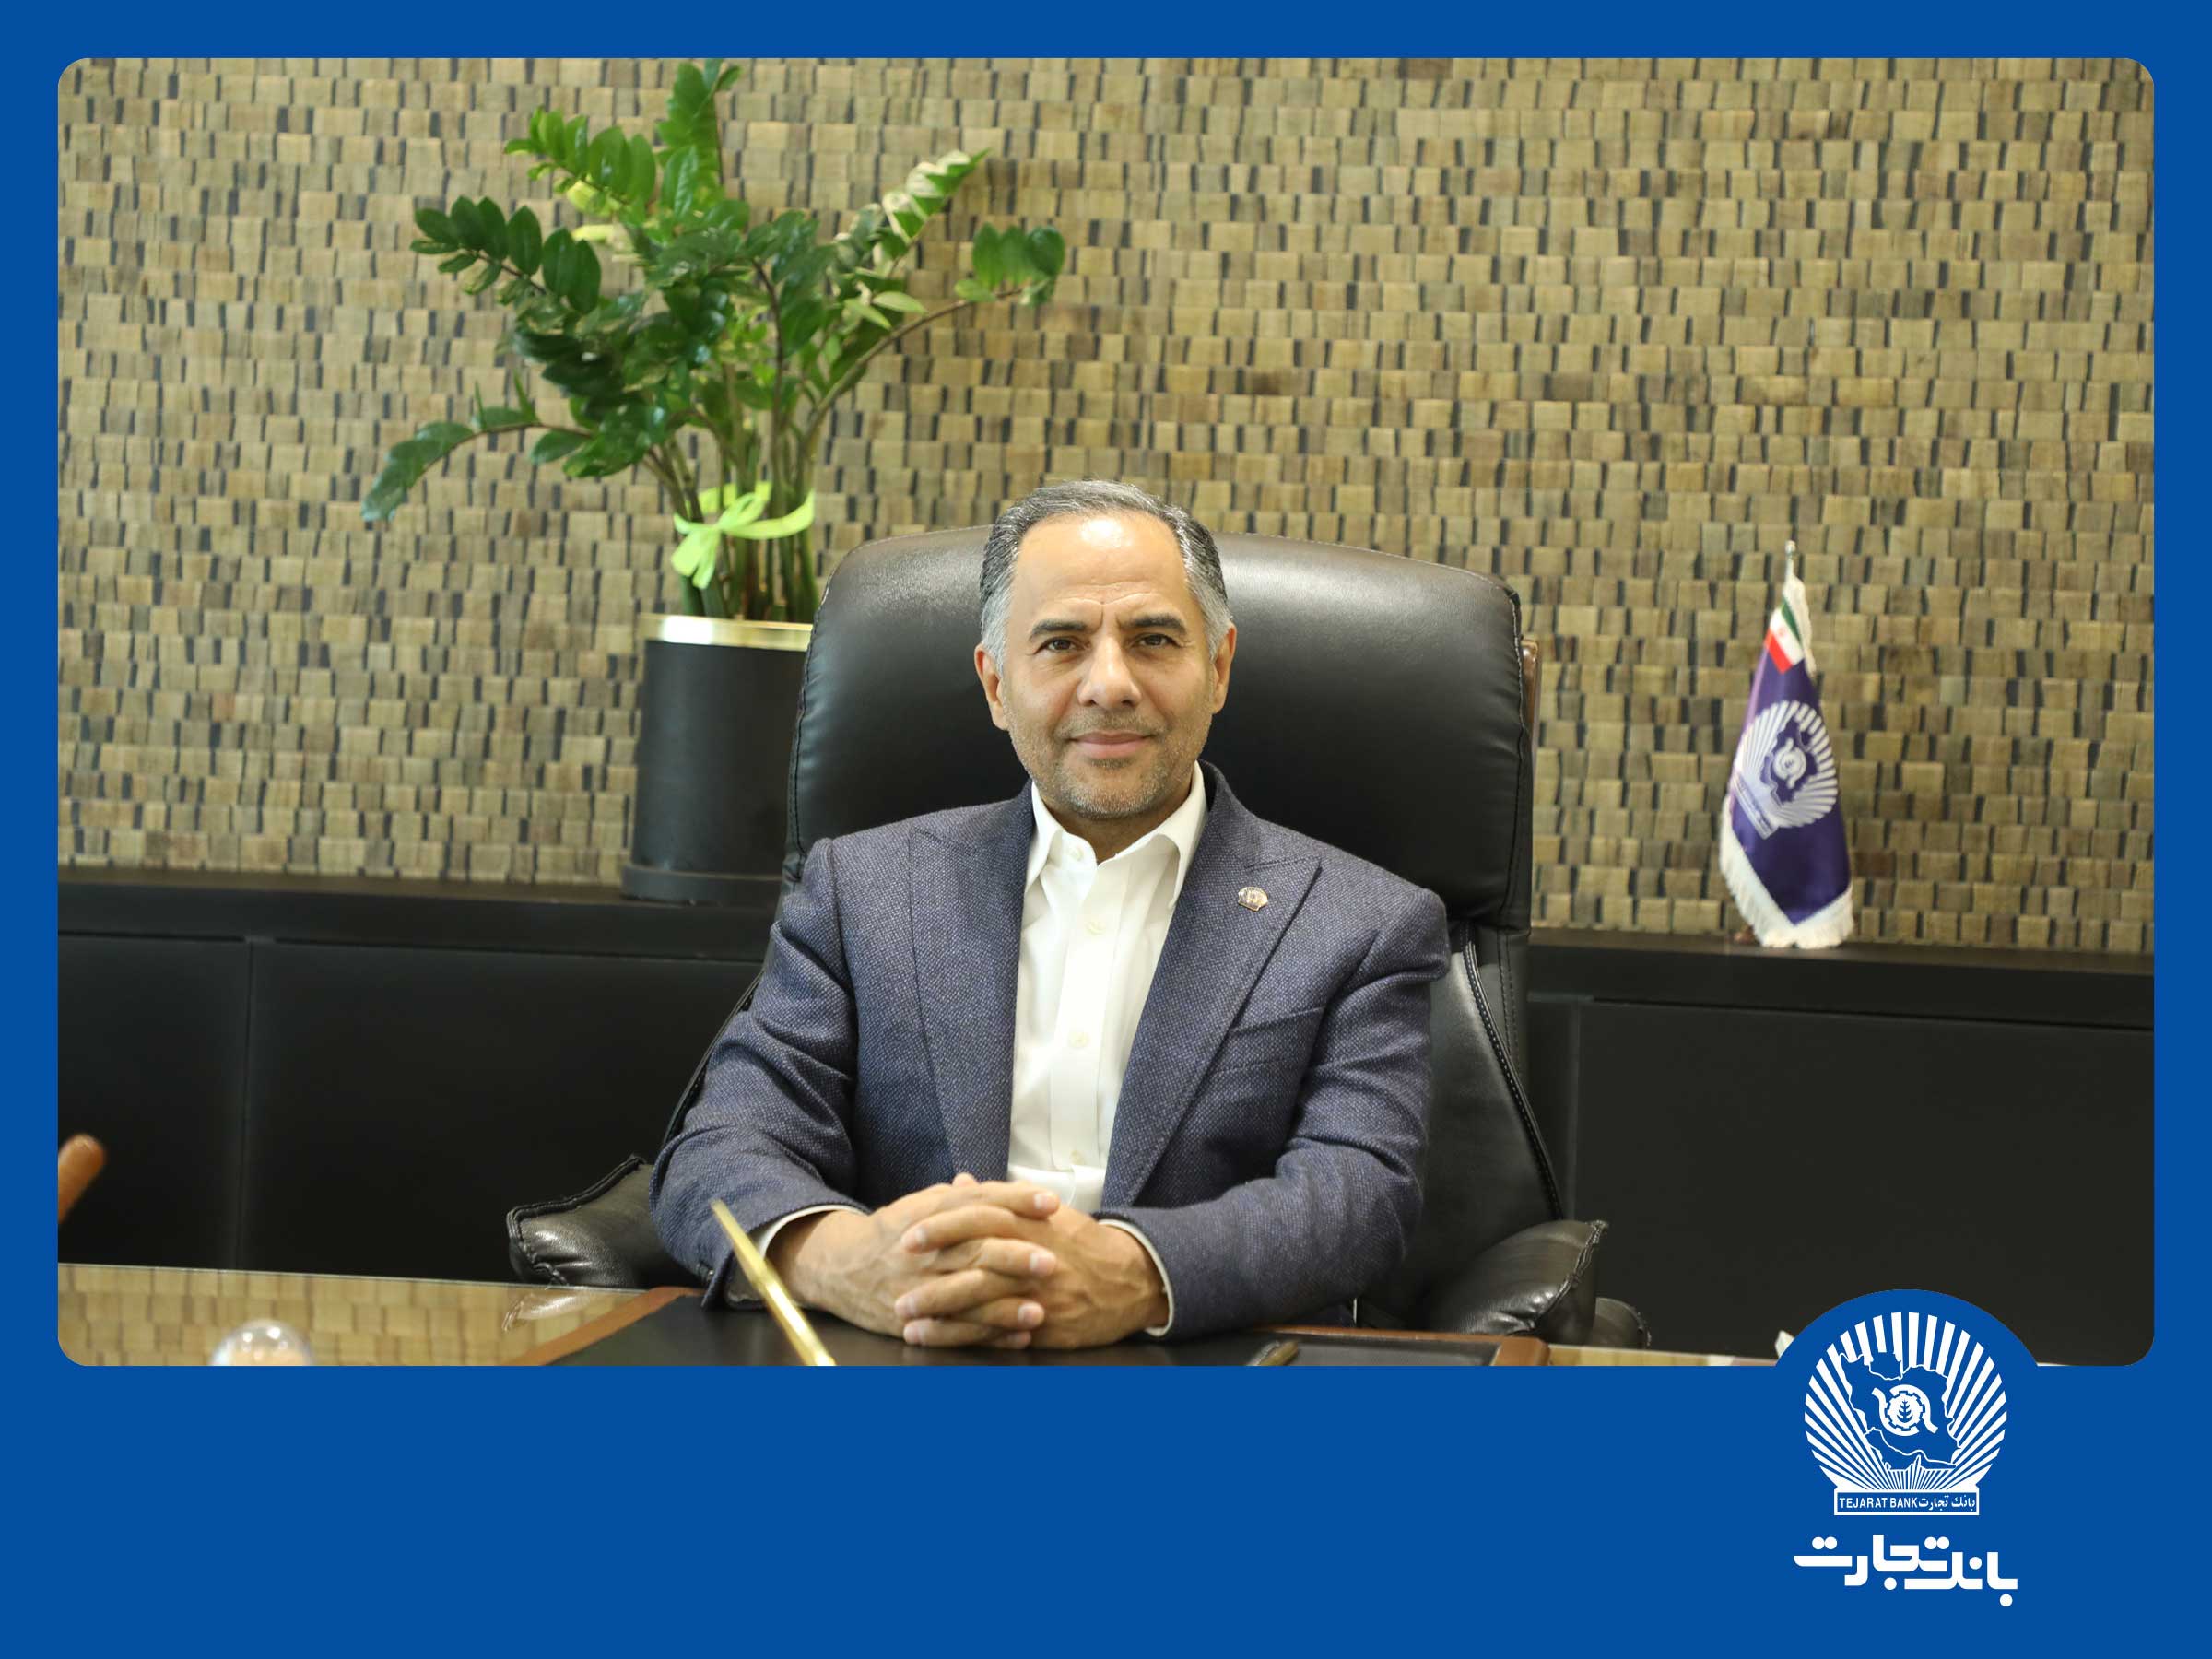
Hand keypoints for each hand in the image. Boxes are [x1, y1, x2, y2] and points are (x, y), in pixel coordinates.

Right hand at [770, 1174, 1062, 1348]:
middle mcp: (927, 1251)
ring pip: (966, 1296)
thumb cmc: (891, 1233)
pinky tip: (1019, 1337)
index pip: (979, 1202)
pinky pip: (955, 1331)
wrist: (840, 1268)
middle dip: (1015, 1256)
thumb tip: (989, 1183)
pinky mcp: (916, 1320)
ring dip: (1005, 1306)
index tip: (1051, 1202)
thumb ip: (958, 1197)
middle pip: (975, 1249)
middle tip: (1052, 1260)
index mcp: (931, 1216)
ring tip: (1040, 1311)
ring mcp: (920, 1288)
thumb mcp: (920, 1207)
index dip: (1015, 1200)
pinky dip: (988, 1335)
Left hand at [893, 1201, 1167, 1349]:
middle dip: (932, 1279)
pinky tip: (941, 1341)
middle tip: (895, 1287)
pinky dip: (968, 1338)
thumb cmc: (1080, 1243)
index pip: (978, 1220)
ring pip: (983, 1305)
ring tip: (906, 1320)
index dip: (941, 1229)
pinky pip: (1000, 1333)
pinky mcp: (1045, 1326)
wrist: (1131, 1280)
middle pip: (973, 1267)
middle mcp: (1031, 1258)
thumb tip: (959, 1181)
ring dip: (941, 1315)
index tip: (907, 1236)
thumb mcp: (1044, 1212)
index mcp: (1029, 1225)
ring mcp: (1038, 1295)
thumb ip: (998, 1197)